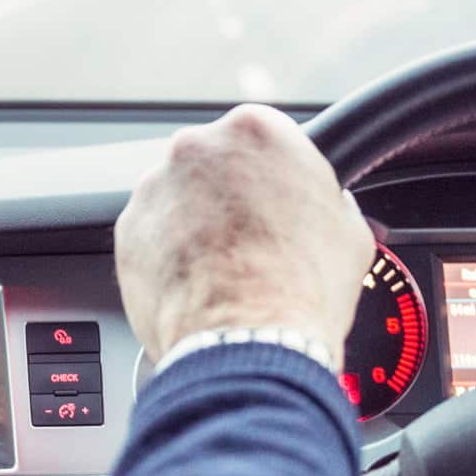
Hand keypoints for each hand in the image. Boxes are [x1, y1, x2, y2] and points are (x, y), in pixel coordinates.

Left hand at [114, 103, 373, 373]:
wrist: (248, 345)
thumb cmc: (303, 289)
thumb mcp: (348, 231)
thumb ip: (328, 199)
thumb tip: (327, 205)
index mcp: (256, 130)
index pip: (261, 135)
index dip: (272, 172)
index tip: (276, 196)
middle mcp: (197, 147)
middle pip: (213, 160)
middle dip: (228, 193)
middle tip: (253, 237)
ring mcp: (155, 187)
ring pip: (177, 196)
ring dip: (195, 223)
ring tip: (224, 269)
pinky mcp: (128, 231)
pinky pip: (151, 234)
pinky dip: (168, 254)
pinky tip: (198, 284)